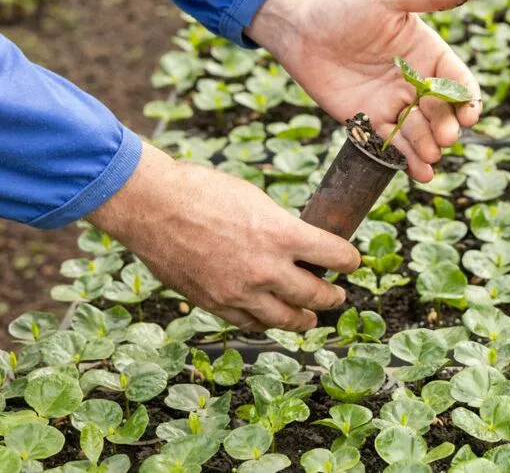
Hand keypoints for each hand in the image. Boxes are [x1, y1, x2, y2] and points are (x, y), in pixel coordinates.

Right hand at [88, 142, 359, 330]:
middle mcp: (266, 268)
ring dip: (305, 318)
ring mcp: (240, 291)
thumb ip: (281, 228)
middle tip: (338, 295)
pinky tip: (272, 318)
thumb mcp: (256, 200)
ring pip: (287, 318)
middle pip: (317, 295)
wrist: (152, 205)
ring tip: (311, 316)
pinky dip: (266, 322)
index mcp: (282, 235)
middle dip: (333, 296)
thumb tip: (298, 245)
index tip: (351, 261)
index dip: (349, 260)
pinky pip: (250, 323)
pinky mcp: (215, 303)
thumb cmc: (203, 191)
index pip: (336, 256)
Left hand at [246, 0, 485, 181]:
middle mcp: (415, 81)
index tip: (468, 113)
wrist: (299, 30)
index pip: (456, 79)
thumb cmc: (344, 5)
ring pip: (422, 132)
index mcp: (428, 52)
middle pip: (442, 111)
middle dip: (448, 126)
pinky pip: (394, 144)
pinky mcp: (370, 121)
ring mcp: (394, 103)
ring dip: (431, 146)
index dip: (466, 98)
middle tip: (446, 136)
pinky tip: (422, 172)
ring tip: (432, 155)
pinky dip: (410, 160)